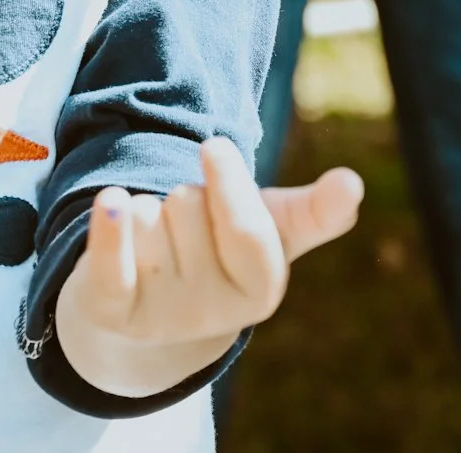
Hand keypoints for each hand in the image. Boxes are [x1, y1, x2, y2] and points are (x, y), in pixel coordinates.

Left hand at [55, 138, 362, 398]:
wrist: (146, 308)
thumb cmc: (218, 250)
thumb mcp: (270, 231)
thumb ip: (313, 211)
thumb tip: (353, 184)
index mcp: (261, 289)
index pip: (247, 228)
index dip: (228, 182)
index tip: (214, 145)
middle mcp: (212, 311)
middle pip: (187, 203)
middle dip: (183, 195)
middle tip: (184, 224)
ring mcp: (160, 315)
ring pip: (147, 213)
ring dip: (145, 209)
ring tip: (153, 242)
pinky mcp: (112, 311)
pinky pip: (110, 263)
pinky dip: (108, 229)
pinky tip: (110, 202)